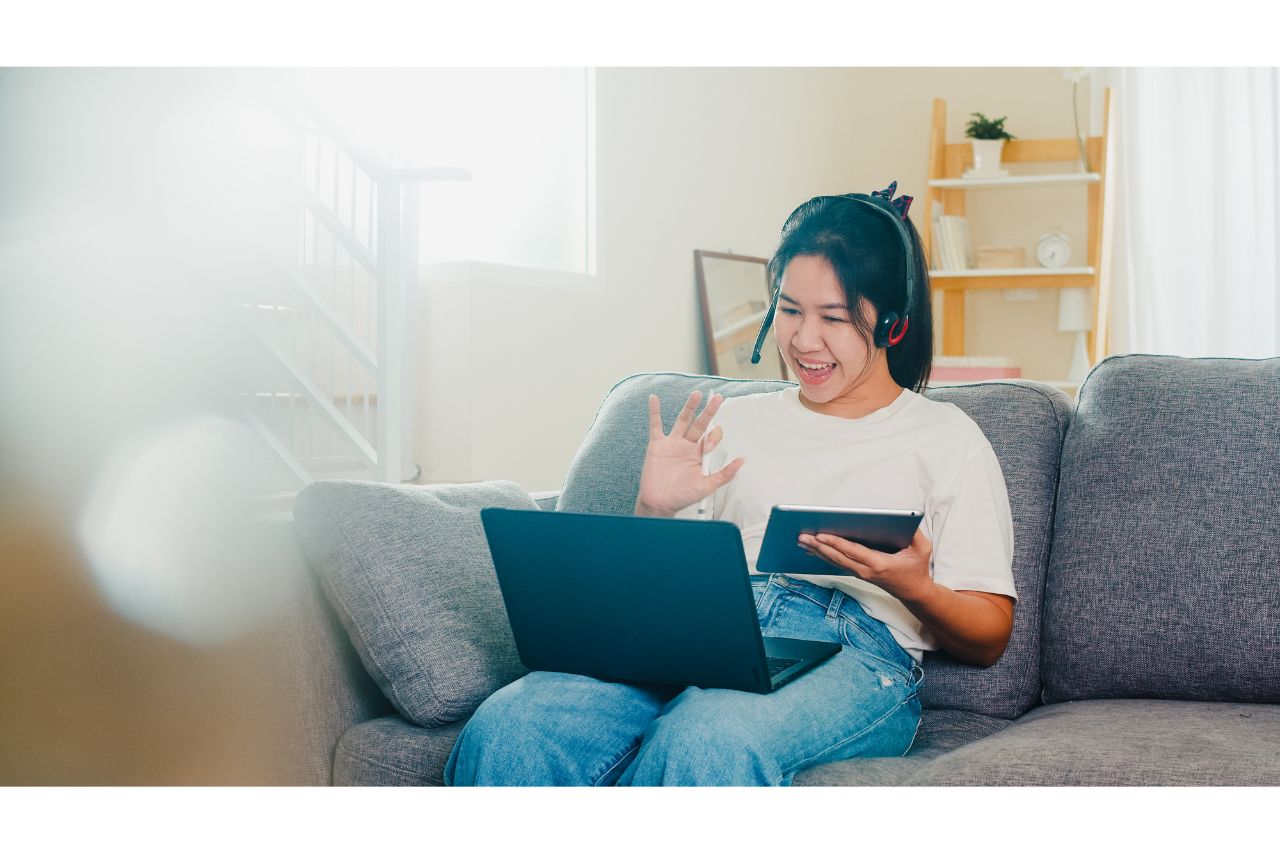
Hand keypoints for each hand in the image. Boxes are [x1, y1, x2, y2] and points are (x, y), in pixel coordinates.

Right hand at [634, 390, 744, 516]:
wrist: (660, 503)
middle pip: (700, 424)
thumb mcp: (707, 486)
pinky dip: (654, 412)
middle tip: (718, 398)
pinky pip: (656, 425)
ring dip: (689, 407)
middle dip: (709, 412)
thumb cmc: (683, 496)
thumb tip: (742, 461)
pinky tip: (654, 399)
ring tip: (697, 394)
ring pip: (682, 421)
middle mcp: (687, 446)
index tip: (708, 443)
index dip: (713, 436)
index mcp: (700, 454)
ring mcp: (672, 443)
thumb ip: (724, 474)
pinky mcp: (657, 445)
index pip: (710, 438)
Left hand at [798, 527, 935, 603]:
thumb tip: (906, 518)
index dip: (835, 543)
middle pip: (838, 557)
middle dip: (818, 546)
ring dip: (817, 551)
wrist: (914, 593)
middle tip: (802, 536)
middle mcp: (866, 570)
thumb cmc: (917, 569)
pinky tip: (812, 550)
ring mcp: (861, 573)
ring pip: (835, 561)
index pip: (852, 551)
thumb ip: (915, 533)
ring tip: (801, 541)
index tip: (820, 535)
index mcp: (879, 564)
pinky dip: (824, 556)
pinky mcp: (859, 573)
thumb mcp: (923, 549)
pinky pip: (838, 563)